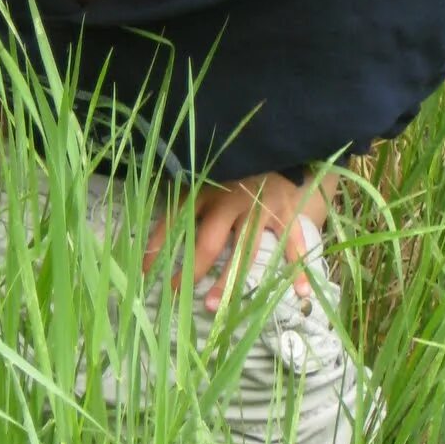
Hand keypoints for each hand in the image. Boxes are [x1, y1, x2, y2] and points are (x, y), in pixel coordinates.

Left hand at [143, 170, 337, 312]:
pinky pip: (293, 243)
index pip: (175, 222)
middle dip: (190, 272)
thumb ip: (188, 187)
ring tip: (212, 306)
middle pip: (207, 243)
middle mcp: (230, 201)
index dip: (157, 247)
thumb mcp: (205, 166)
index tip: (144, 272)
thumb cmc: (236, 157)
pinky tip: (300, 293)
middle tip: (174, 296)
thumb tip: (158, 219)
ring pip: (243, 251)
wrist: (277, 137)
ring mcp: (260, 208)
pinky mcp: (286, 211)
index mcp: (205, 188)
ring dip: (227, 281)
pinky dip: (298, 268)